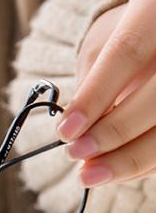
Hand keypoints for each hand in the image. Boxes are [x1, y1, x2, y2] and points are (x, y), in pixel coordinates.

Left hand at [60, 0, 155, 185]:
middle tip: (75, 154)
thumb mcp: (104, 43)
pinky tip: (120, 170)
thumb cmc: (125, 37)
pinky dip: (147, 161)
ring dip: (132, 158)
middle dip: (113, 133)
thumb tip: (82, 132)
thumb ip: (93, 81)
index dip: (95, 96)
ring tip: (91, 174)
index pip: (127, 51)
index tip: (66, 131)